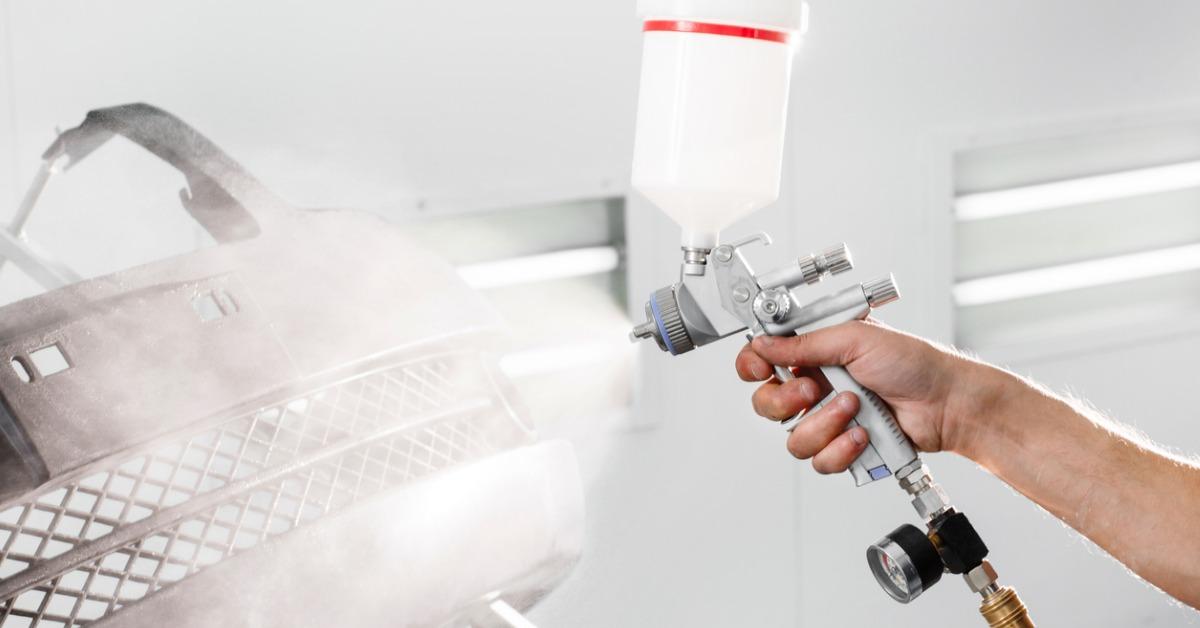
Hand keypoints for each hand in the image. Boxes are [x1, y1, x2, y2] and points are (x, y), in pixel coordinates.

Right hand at [735, 320, 994, 472]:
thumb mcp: (856, 338)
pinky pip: (820, 460)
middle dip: (787, 400)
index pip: (764, 359)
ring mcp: (829, 418)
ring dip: (824, 425)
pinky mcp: (844, 446)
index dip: (753, 366)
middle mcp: (817, 385)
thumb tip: (765, 344)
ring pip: (793, 438)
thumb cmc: (914, 363)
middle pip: (767, 404)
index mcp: (815, 352)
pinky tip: (863, 434)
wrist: (947, 403)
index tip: (761, 369)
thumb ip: (805, 343)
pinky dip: (842, 448)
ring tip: (855, 409)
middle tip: (815, 389)